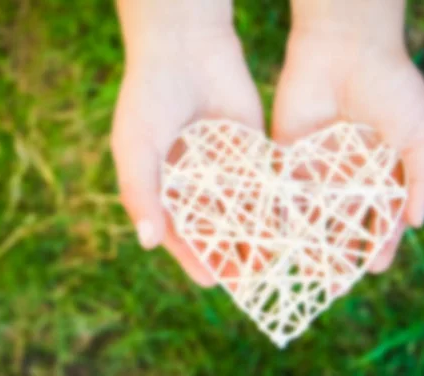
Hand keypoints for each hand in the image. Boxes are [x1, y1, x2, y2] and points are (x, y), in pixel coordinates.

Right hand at [111, 1, 262, 285]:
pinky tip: (288, 224)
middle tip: (248, 281)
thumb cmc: (149, 96)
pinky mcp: (252, 151)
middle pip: (215, 227)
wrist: (185, 47)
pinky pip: (263, 184)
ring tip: (273, 260)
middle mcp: (196, 183)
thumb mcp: (135, 147)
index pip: (180, 232)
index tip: (209, 280)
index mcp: (164, 187)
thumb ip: (140, 194)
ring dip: (256, 236)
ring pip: (242, 211)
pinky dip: (274, 204)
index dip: (193, 257)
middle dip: (230, 253)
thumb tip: (149, 243)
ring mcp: (225, 168)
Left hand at [273, 0, 423, 272]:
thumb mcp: (421, 132)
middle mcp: (346, 175)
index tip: (375, 267)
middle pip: (342, 222)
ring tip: (305, 270)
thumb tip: (416, 223)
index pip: (378, 216)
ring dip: (308, 242)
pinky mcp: (286, 155)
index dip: (378, 242)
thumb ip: (423, 177)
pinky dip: (281, 215)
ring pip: (311, 214)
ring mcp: (315, 167)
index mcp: (379, 171)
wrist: (347, 48)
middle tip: (334, 283)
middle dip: (339, 252)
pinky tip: (280, 240)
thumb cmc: (392, 86)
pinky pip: (283, 191)